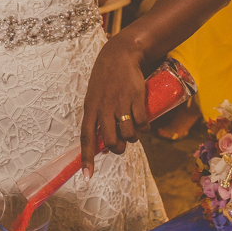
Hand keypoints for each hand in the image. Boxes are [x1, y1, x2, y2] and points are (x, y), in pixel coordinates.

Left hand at [80, 36, 147, 178]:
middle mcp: (104, 108)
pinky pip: (142, 124)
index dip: (87, 158)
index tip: (87, 176)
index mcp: (91, 108)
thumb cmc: (106, 78)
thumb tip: (104, 144)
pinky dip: (145, 128)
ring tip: (133, 131)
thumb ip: (97, 117)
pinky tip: (144, 124)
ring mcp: (120, 103)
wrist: (121, 54)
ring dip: (133, 138)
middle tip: (122, 144)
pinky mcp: (136, 98)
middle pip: (110, 142)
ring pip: (129, 135)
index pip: (86, 138)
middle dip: (118, 148)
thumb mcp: (95, 96)